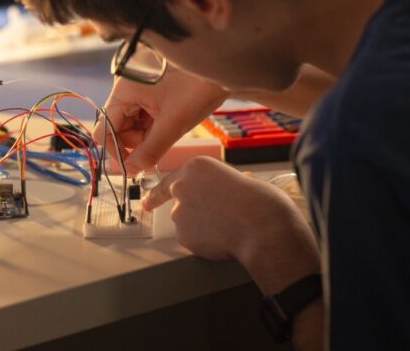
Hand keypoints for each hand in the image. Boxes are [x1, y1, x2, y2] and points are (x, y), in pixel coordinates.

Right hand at [93, 67, 227, 173]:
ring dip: (146, 135)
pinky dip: (153, 126)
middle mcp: (126, 88)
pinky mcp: (150, 92)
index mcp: (124, 90)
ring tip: (169, 129)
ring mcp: (138, 89)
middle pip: (117, 127)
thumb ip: (149, 150)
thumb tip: (131, 170)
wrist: (223, 69)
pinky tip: (169, 123)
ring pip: (131, 124)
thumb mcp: (173, 125)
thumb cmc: (198, 89)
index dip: (116, 150)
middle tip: (158, 146)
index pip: (104, 128)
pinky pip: (143, 116)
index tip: (133, 166)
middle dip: (135, 142)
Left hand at [143, 156, 319, 294]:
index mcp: (195, 168)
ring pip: (186, 223)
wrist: (262, 226)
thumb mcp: (231, 178)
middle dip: (191, 211)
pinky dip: (204, 242)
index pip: (168, 180)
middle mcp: (181, 187)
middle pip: (178, 202)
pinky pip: (192, 240)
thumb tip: (208, 197)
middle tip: (208, 219)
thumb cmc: (257, 201)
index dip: (157, 193)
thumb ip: (210, 185)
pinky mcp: (183, 235)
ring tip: (227, 226)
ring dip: (200, 227)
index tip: (147, 201)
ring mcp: (179, 212)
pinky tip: (222, 238)